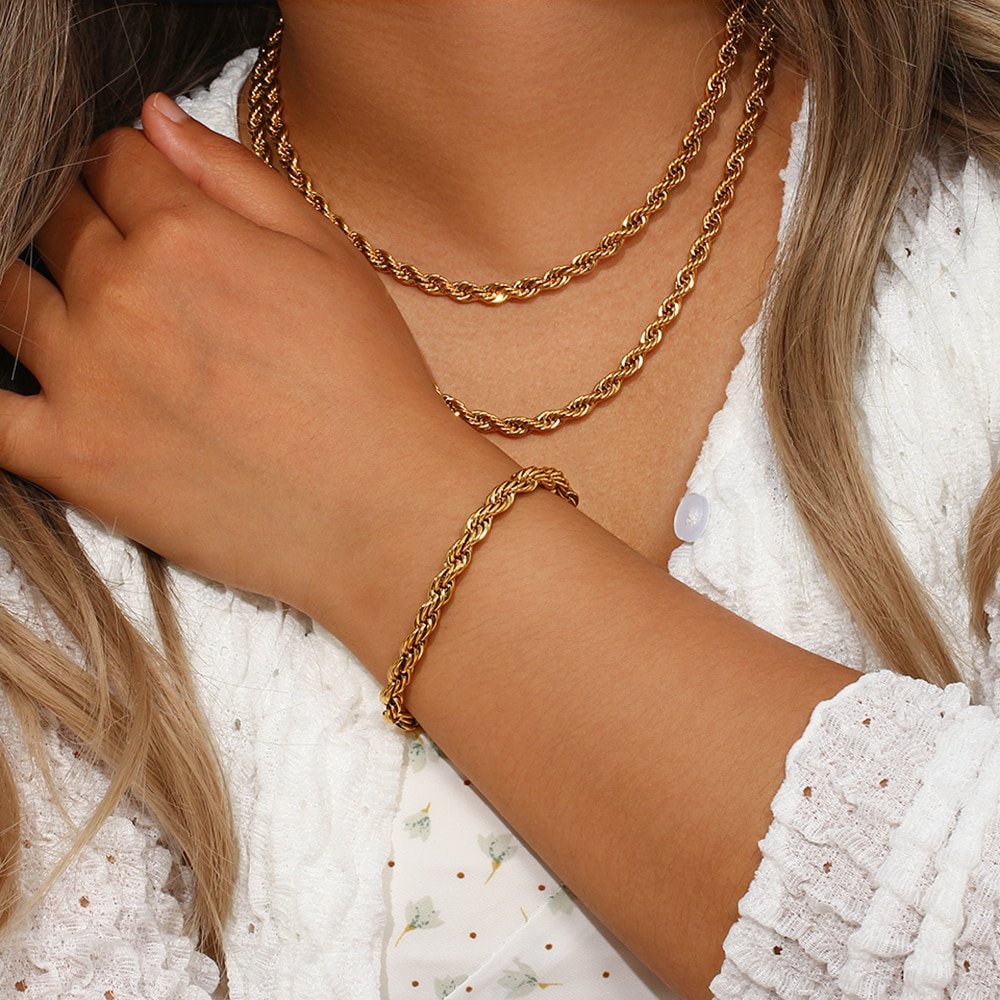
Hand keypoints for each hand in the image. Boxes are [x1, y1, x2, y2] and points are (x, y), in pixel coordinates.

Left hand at [0, 94, 508, 636]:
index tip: (148, 200)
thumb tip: (152, 117)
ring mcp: (85, 377)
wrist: (381, 510)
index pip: (110, 161)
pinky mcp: (70, 457)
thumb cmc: (371, 385)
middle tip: (141, 271)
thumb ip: (236, 176)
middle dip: (90, 226)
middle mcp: (120, 292)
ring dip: (44, 292)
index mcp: (186, 233)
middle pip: (56, 219)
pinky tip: (33, 377)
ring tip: (97, 323)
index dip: (129, 172)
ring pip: (7, 295)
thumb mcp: (329, 256)